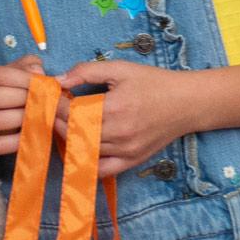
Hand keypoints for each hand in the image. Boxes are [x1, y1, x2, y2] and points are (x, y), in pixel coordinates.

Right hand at [0, 54, 43, 154]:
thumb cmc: (7, 90)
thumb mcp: (13, 73)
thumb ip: (27, 68)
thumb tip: (39, 72)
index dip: (24, 80)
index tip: (44, 85)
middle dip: (22, 100)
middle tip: (43, 103)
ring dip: (20, 119)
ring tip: (38, 118)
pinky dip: (14, 142)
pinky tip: (28, 136)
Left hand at [58, 60, 196, 177]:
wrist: (187, 103)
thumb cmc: (153, 82)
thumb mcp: (119, 69)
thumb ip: (86, 71)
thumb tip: (58, 80)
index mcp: (115, 108)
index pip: (71, 112)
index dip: (55, 104)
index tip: (52, 96)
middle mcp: (120, 134)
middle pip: (74, 133)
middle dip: (58, 120)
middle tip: (54, 108)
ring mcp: (127, 151)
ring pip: (85, 151)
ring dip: (69, 138)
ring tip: (66, 122)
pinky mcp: (133, 161)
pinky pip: (102, 170)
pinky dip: (86, 161)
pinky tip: (80, 146)